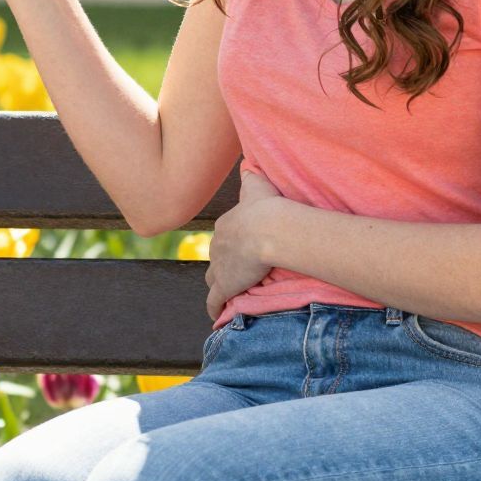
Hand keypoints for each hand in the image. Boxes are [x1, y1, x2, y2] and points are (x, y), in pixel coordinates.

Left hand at [205, 169, 283, 319]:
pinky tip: (216, 315)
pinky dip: (215, 308)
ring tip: (226, 294)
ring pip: (212, 278)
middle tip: (237, 272)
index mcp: (225, 225)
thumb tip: (248, 165)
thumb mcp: (257, 184)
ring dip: (218, 285)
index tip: (241, 250)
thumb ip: (251, 176)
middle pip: (217, 257)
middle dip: (224, 264)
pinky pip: (214, 300)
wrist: (268, 229)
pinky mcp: (225, 285)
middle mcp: (217, 245)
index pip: (225, 236)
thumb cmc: (266, 206)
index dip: (232, 244)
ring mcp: (219, 267)